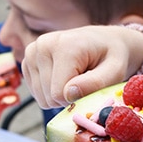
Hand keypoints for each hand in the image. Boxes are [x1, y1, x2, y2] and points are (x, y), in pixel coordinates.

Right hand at [21, 25, 142, 108]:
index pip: (58, 94)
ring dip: (60, 96)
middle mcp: (42, 45)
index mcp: (64, 46)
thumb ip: (95, 83)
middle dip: (68, 98)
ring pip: (41, 98)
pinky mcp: (27, 61)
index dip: (78, 99)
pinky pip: (37, 94)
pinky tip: (63, 78)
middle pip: (48, 97)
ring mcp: (32, 52)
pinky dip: (51, 92)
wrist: (104, 42)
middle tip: (84, 81)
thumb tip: (69, 94)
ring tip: (75, 78)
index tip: (91, 84)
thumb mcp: (115, 71)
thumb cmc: (112, 57)